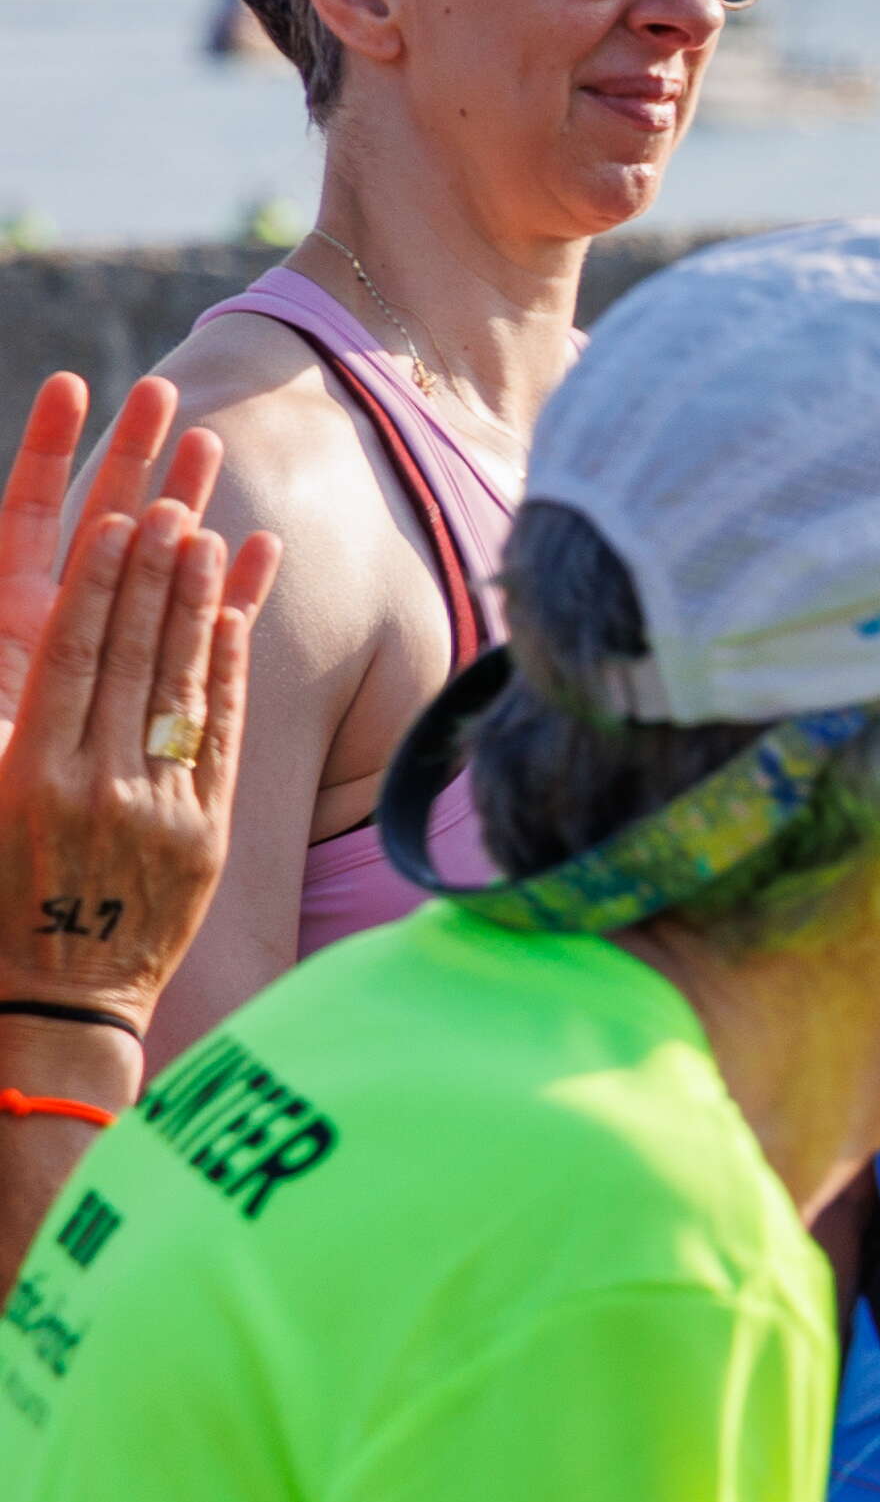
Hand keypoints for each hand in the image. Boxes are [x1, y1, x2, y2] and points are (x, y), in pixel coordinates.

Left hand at [0, 374, 224, 730]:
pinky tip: (257, 550)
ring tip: (214, 443)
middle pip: (93, 528)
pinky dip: (223, 597)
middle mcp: (49, 639)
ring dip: (184, 507)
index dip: (43, 451)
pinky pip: (193, 641)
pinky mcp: (153, 713)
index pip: (22, 520)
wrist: (34, 924)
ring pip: (148, 574)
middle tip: (165, 394)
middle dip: (127, 458)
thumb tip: (61, 556)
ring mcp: (107, 672)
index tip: (69, 387)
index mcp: (2, 628)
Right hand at [0, 481, 273, 1035]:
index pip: (72, 656)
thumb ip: (11, 737)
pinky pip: (223, 734)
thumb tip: (41, 649)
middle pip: (134, 656)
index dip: (98, 586)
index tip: (115, 524)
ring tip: (211, 535)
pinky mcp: (207, 831)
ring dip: (199, 603)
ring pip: (184, 684)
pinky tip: (236, 617)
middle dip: (154, 574)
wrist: (55, 1000)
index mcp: (29, 775)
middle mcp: (97, 785)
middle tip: (174, 501)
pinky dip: (229, 672)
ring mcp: (160, 808)